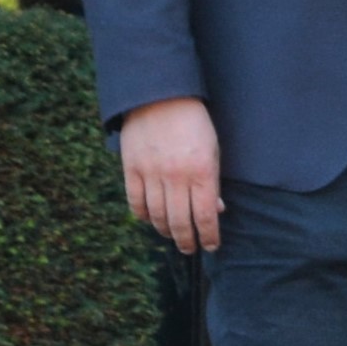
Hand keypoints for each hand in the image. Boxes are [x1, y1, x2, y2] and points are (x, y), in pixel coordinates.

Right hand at [117, 96, 222, 253]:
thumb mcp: (213, 151)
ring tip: (172, 236)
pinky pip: (135, 201)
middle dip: (186, 240)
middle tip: (189, 248)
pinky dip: (143, 216)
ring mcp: (151, 173)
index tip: (211, 246)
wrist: (160, 97)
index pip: (205, 216)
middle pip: (179, 221)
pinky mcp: (130, 168)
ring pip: (156, 215)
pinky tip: (150, 220)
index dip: (208, 236)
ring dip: (165, 230)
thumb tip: (216, 211)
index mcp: (201, 172)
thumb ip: (213, 182)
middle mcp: (176, 177)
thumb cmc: (194, 124)